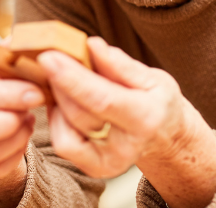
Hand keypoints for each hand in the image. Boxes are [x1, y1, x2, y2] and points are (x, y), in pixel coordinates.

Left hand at [39, 38, 215, 206]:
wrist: (167, 137)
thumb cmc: (157, 102)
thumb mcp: (152, 78)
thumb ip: (120, 65)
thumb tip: (92, 46)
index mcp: (146, 118)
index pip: (101, 99)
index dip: (71, 78)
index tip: (48, 57)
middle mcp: (127, 147)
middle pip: (79, 114)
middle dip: (59, 84)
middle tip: (50, 58)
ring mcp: (110, 164)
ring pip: (66, 130)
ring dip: (57, 100)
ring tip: (63, 80)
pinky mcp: (94, 169)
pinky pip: (63, 144)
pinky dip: (58, 120)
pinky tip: (65, 103)